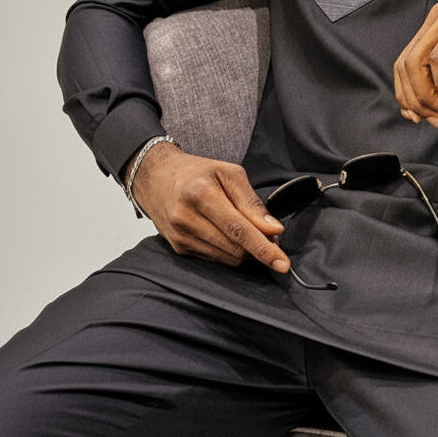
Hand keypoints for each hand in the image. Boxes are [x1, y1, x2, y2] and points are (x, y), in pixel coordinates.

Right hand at [129, 140, 289, 271]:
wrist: (155, 177)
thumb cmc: (196, 172)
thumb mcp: (228, 173)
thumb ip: (252, 202)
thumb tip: (273, 230)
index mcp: (201, 194)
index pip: (238, 230)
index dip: (263, 249)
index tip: (282, 263)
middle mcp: (187, 219)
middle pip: (235, 248)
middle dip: (259, 249)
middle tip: (270, 237)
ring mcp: (181, 237)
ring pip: (227, 258)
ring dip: (246, 252)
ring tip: (249, 233)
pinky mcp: (179, 248)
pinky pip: (215, 259)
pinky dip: (230, 252)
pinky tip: (231, 237)